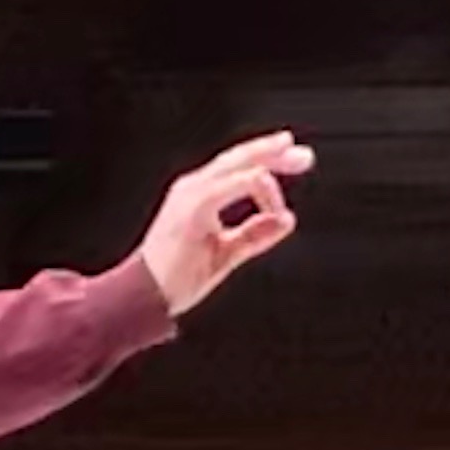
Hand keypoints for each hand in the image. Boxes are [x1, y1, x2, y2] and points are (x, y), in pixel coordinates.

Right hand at [139, 130, 314, 317]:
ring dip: (267, 161)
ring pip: (236, 164)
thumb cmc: (176, 278)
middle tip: (304, 156)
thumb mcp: (225, 253)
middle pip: (239, 158)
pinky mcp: (192, 208)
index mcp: (198, 195)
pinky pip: (228, 186)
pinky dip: (253, 185)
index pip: (237, 167)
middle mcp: (193, 188)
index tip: (296, 162)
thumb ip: (254, 235)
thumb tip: (286, 220)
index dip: (268, 160)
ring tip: (295, 161)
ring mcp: (190, 195)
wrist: (146, 297)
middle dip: (273, 152)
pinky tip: (270, 192)